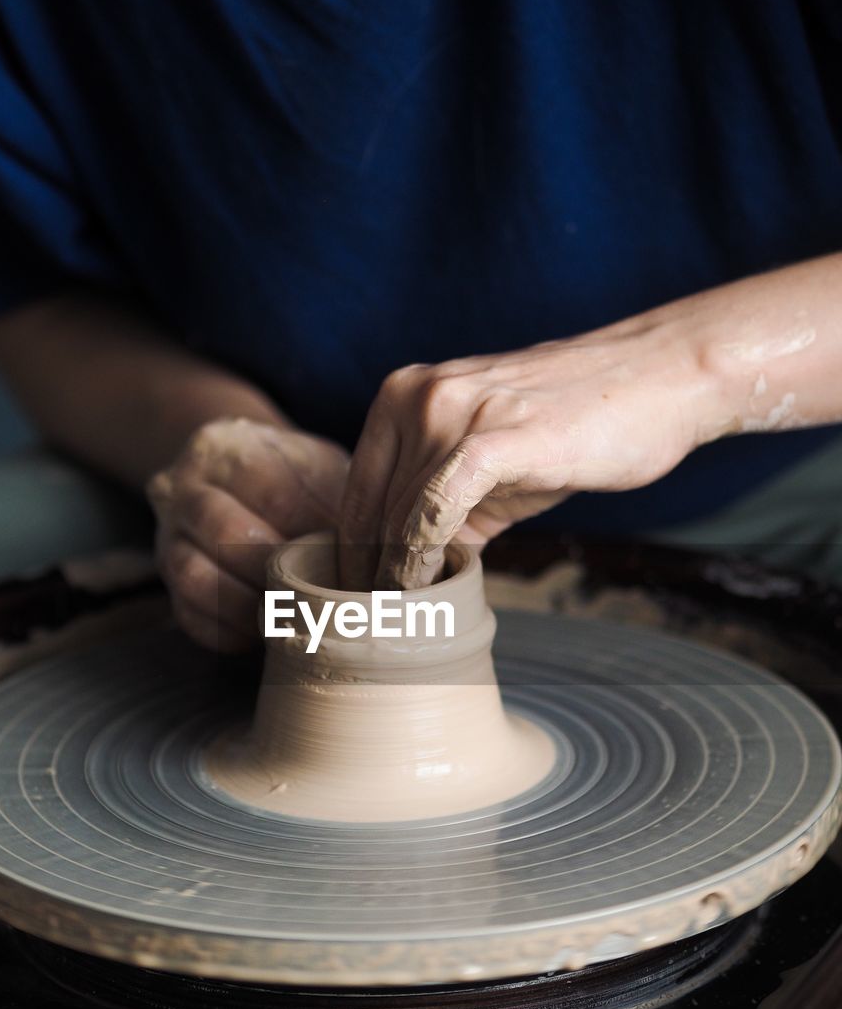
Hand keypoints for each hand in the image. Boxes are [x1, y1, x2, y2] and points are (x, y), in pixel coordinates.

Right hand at [148, 418, 348, 649]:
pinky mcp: (166, 575)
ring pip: (194, 575)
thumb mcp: (318, 467)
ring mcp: (167, 531)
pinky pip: (189, 613)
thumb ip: (343, 498)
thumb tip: (383, 553)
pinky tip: (264, 632)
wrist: (228, 472)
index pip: (274, 495)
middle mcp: (185, 485)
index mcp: (231, 449)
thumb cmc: (289, 478)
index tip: (352, 563)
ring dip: (248, 605)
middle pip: (224, 533)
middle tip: (323, 595)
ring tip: (292, 617)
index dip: (315, 534)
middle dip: (279, 572)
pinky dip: (229, 629)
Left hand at [339, 314, 713, 588]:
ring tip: (405, 621)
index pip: (357, 494)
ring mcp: (451, 411)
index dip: (353, 557)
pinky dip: (425, 559)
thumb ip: (438, 505)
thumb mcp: (487, 461)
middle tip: (375, 628)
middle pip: (370, 511)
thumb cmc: (574, 426)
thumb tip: (402, 573)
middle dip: (370, 576)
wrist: (655, 380)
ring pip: (399, 519)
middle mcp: (414, 395)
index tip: (360, 605)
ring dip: (398, 578)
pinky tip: (431, 589)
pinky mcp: (493, 438)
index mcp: (401, 394)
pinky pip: (435, 512)